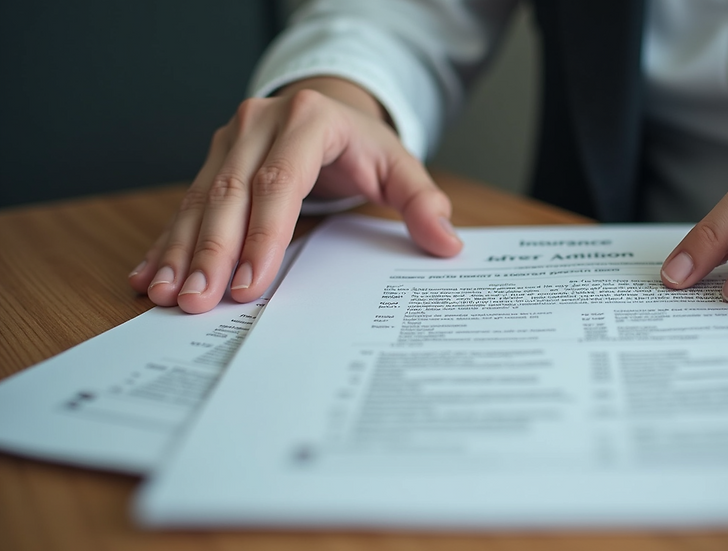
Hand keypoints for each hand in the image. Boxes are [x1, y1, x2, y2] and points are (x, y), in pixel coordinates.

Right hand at [128, 77, 461, 313]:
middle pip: (231, 193)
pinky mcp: (210, 159)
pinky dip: (168, 243)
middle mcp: (259, 123)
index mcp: (308, 119)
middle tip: (200, 302)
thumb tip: (447, 243)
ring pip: (200, 200)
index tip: (251, 284)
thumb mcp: (399, 167)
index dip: (264, 235)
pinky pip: (185, 204)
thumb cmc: (362, 145)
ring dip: (182, 252)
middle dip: (213, 253)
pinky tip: (150, 275)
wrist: (328, 110)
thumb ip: (422, 203)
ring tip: (169, 296)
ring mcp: (229, 139)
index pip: (281, 181)